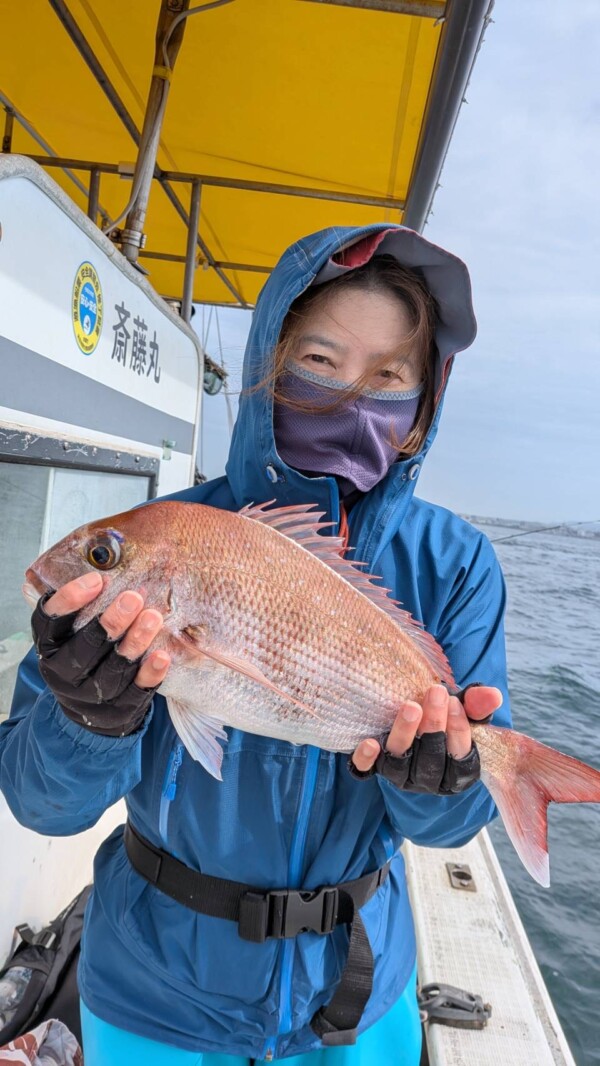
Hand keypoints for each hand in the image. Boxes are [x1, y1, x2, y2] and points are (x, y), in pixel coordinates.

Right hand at [31, 572, 170, 735]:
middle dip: (110, 622)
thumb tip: (117, 562)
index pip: (50, 622)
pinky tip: (163, 655)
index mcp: (49, 647)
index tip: (96, 580)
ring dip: (134, 643)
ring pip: (112, 671)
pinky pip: (134, 694)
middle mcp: (63, 673)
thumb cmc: (86, 650)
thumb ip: (89, 602)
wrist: (90, 708)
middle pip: (84, 649)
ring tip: (153, 618)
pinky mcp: (116, 712)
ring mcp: (89, 697)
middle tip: (133, 598)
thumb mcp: (76, 628)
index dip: (70, 600)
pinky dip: (149, 674)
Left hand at [350, 684, 502, 792]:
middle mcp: (428, 779)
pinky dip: (366, 758)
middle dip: (434, 725)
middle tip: (436, 692)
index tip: (455, 702)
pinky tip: (370, 742)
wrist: (414, 723)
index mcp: (455, 772)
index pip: (460, 758)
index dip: (459, 731)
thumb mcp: (463, 712)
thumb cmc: (444, 720)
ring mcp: (399, 776)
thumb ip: (477, 705)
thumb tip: (492, 695)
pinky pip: (366, 770)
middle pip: (431, 760)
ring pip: (400, 765)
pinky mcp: (373, 769)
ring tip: (410, 706)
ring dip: (405, 734)